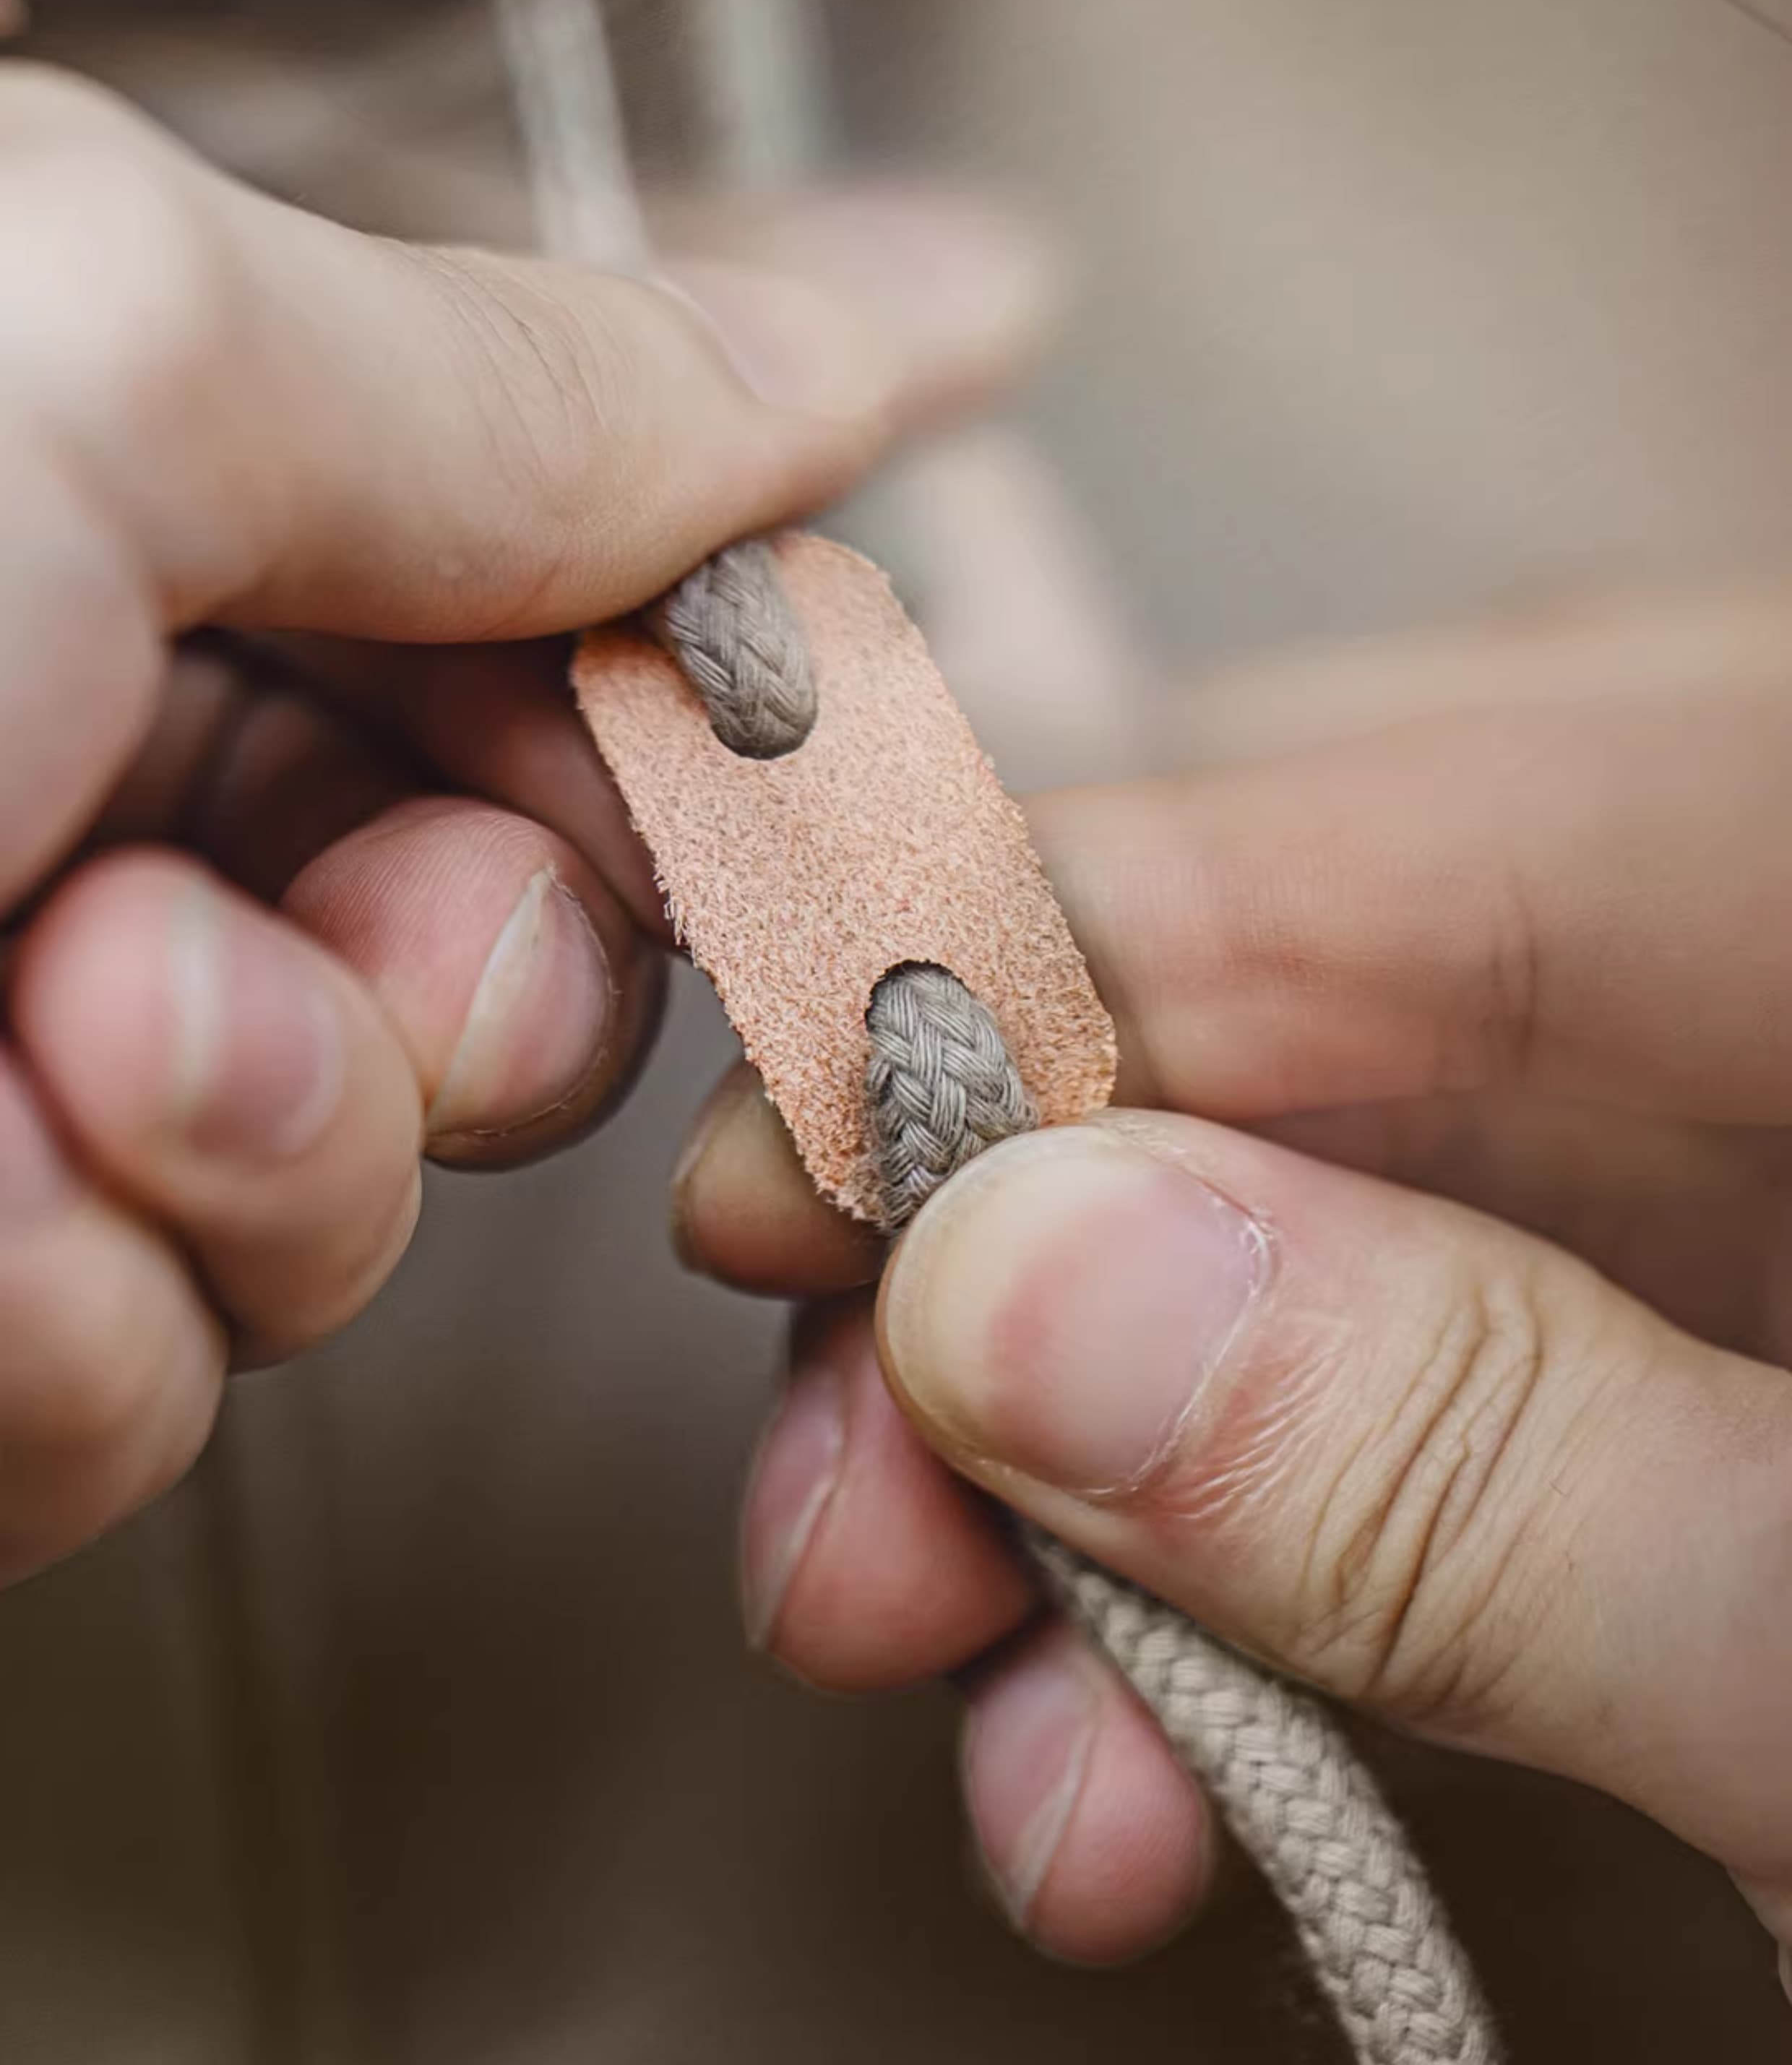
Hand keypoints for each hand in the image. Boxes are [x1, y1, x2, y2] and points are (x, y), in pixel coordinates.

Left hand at [0, 60, 1039, 1583]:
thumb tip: (896, 309)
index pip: (546, 603)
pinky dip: (82, 1320)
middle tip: (388, 907)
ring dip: (272, 1130)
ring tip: (69, 1026)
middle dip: (497, 951)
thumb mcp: (121, 350)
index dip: (711, 698)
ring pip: (338, 1188)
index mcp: (97, 477)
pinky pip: (143, 1389)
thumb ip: (532, 378)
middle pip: (494, 915)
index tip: (833, 766)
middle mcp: (35, 758)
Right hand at [678, 587, 1791, 1984]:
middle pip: (1360, 960)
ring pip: (1372, 1160)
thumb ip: (1497, 1470)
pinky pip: (1465, 1325)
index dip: (1052, 952)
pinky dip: (1278, 1522)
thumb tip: (1022, 1280)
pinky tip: (1137, 1739)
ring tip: (950, 1674)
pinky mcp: (1755, 1304)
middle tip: (838, 1468)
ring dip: (1119, 1424)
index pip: (1421, 810)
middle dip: (1050, 1226)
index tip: (772, 1144)